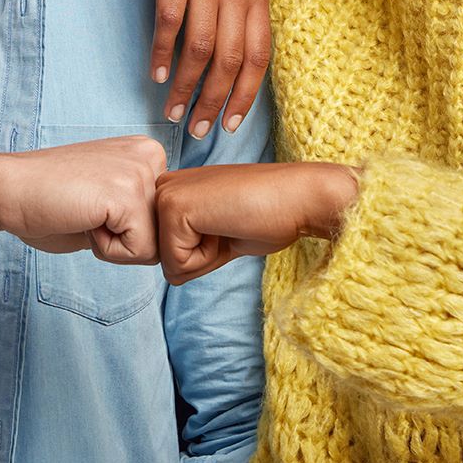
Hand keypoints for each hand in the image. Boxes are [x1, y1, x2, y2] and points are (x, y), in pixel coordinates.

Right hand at [0, 136, 165, 263]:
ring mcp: (140, 172)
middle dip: (125, 239)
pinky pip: (139, 251)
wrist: (5, 189)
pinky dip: (107, 251)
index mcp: (147, 153)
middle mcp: (151, 155)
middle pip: (164, 232)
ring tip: (84, 215)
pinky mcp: (127, 194)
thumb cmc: (47, 201)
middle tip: (86, 212)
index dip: (126, 230)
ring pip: (155, 245)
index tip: (92, 206)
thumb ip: (138, 213)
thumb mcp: (108, 202)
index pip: (163, 218)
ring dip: (116, 245)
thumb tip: (169, 246)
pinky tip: (82, 220)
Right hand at [79, 0, 271, 142]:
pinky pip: (170, 21)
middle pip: (230, 61)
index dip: (246, 94)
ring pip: (200, 48)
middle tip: (199, 130)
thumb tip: (238, 43)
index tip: (232, 124)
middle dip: (215, 102)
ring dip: (187, 86)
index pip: (259, 55)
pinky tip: (156, 73)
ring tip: (174, 110)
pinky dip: (163, 53)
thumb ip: (245, 0)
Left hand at [154, 161, 359, 283]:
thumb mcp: (220, 235)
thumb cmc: (268, 216)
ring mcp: (166, 194)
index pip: (170, 252)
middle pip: (165, 259)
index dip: (205, 254)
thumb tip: (172, 275)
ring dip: (206, 259)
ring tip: (230, 225)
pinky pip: (177, 264)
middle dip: (202, 258)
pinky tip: (228, 226)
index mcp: (175, 189)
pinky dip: (208, 259)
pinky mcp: (174, 208)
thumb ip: (192, 249)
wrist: (299, 198)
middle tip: (232, 226)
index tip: (231, 226)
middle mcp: (163, 187)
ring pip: (169, 264)